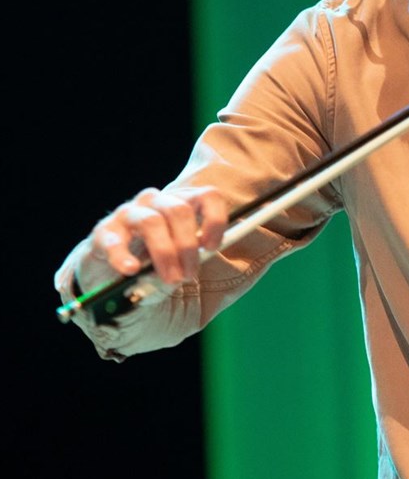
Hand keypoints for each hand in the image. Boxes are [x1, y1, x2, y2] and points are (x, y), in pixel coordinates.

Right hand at [78, 185, 227, 291]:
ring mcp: (127, 215)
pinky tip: (130, 271)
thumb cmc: (153, 271)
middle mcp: (155, 203)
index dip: (214, 218)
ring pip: (152, 221)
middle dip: (188, 245)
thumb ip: (201, 263)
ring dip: (165, 253)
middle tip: (188, 275)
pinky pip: (114, 239)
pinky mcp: (103, 233)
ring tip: (169, 280)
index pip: (206, 195)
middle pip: (179, 210)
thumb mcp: (183, 266)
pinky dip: (124, 256)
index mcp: (180, 205)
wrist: (111, 283)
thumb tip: (237, 262)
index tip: (214, 246)